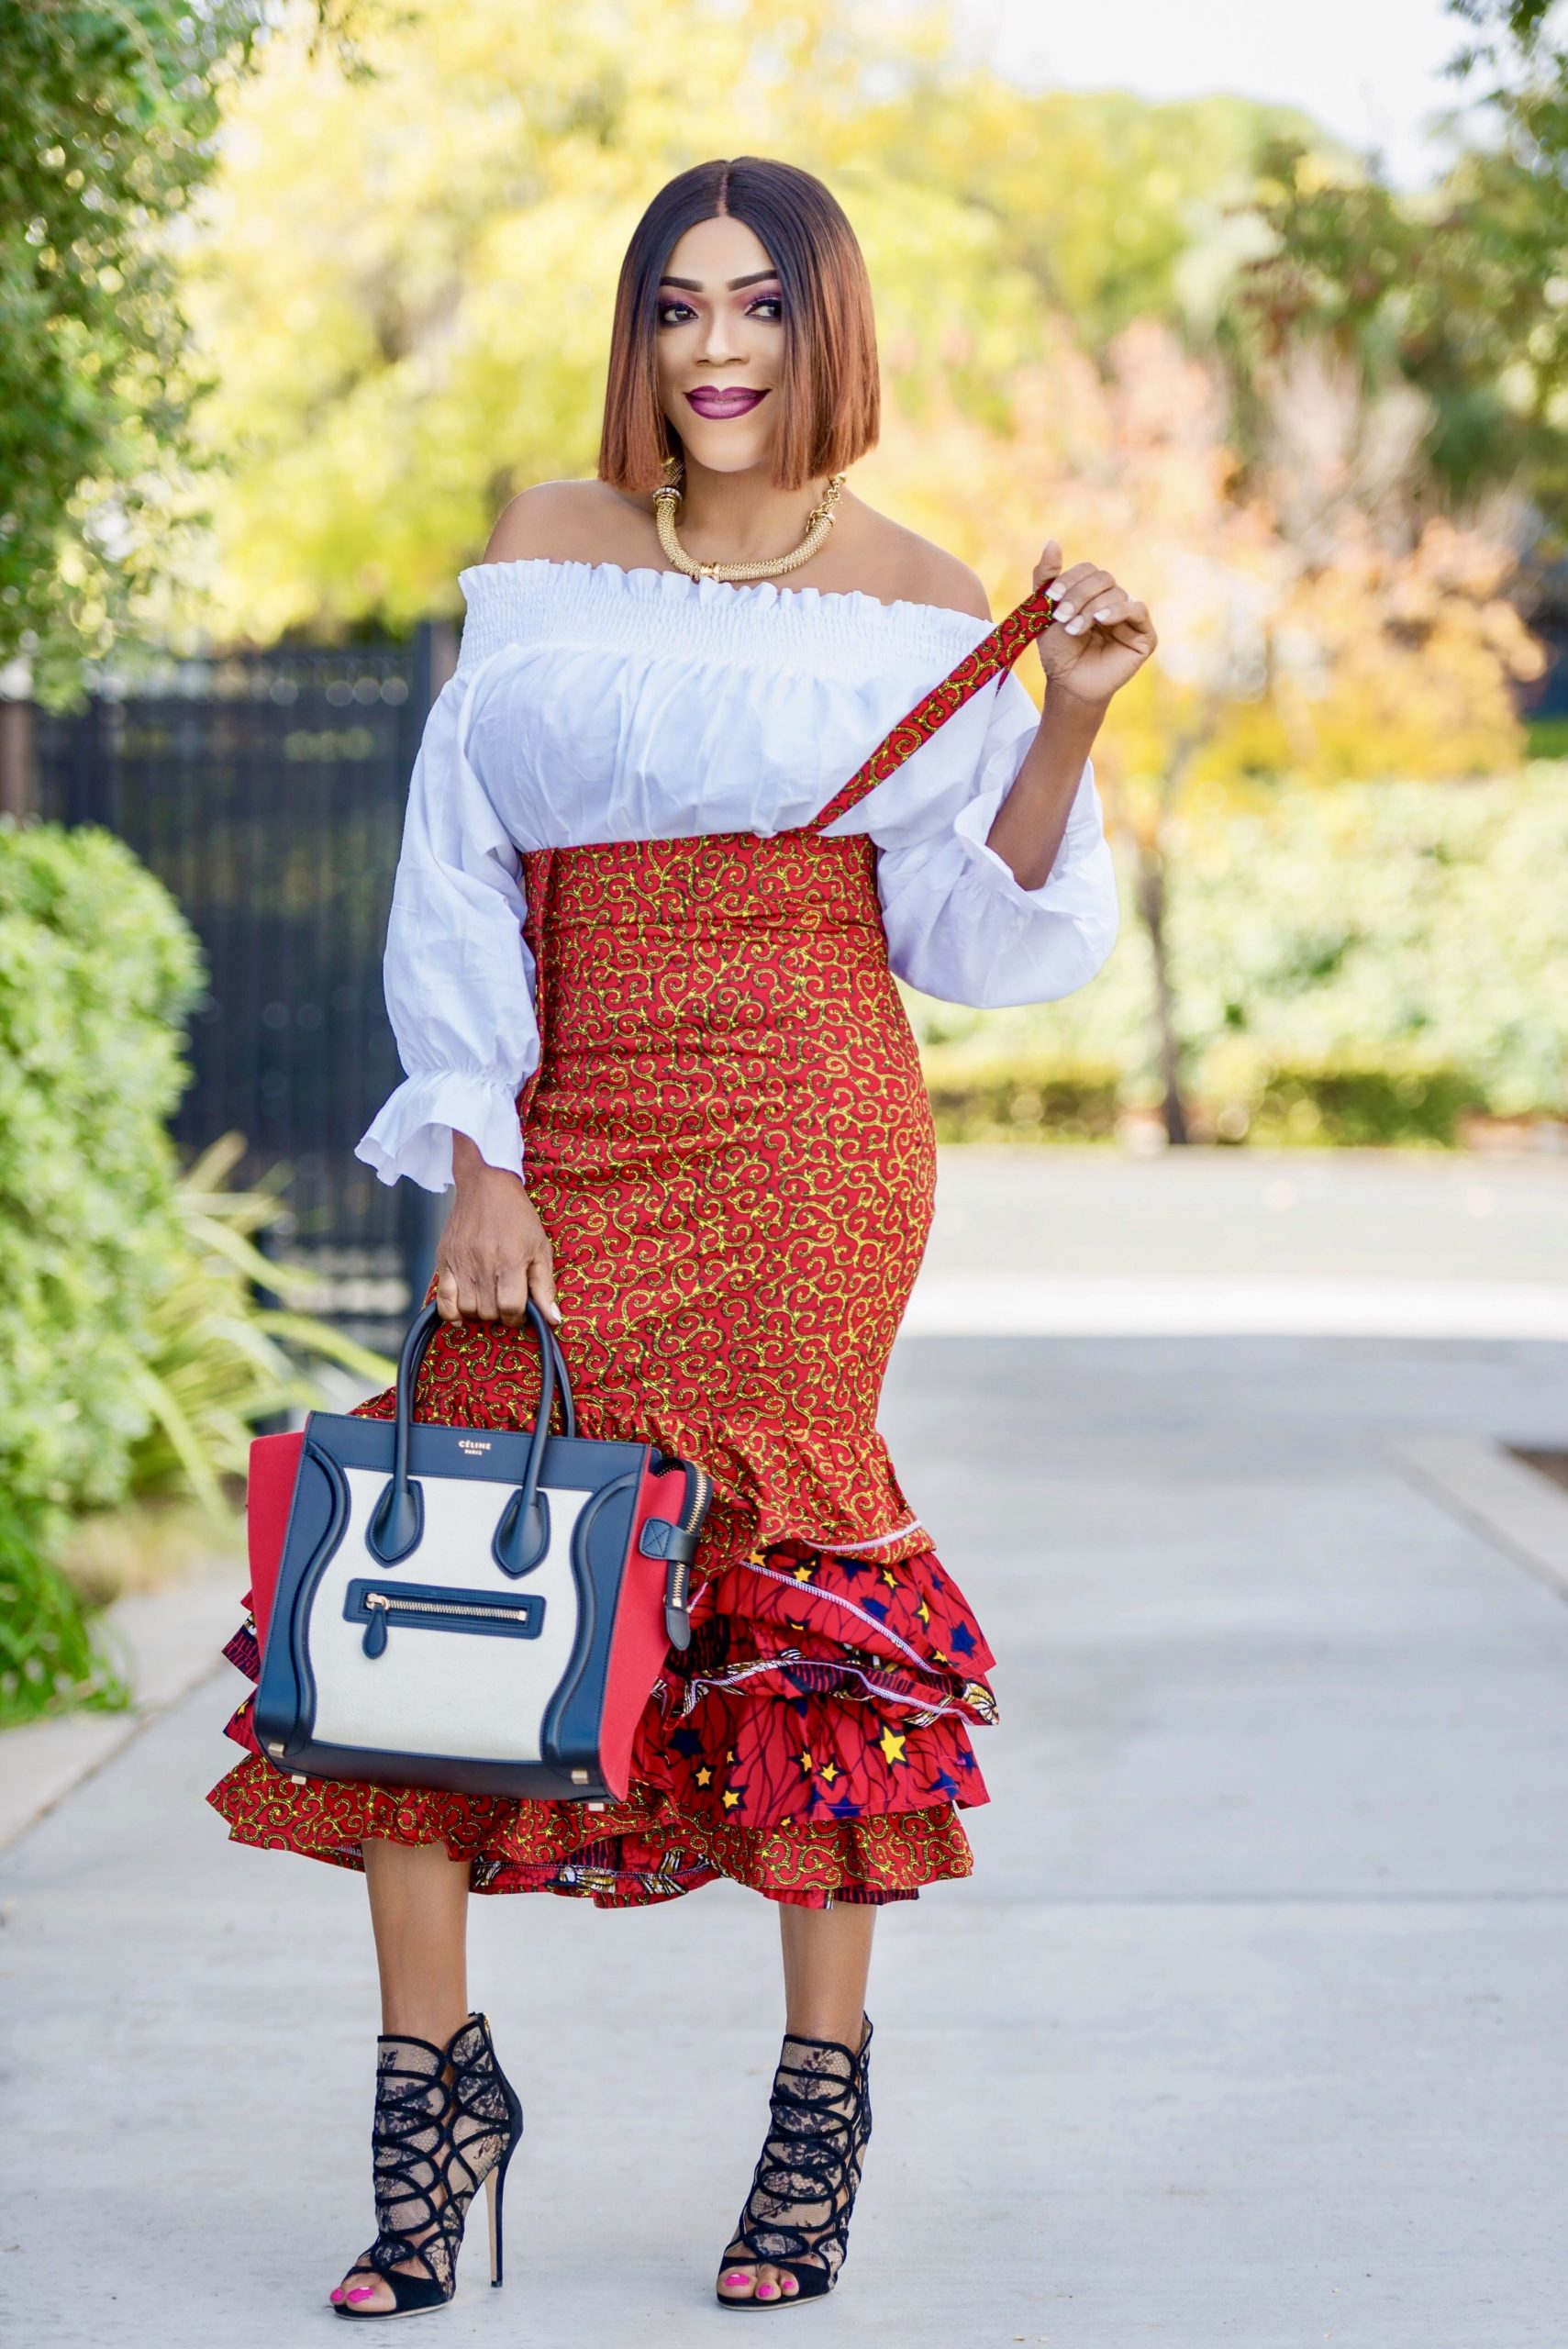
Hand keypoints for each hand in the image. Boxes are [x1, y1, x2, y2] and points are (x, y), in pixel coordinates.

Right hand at [438, 1135, 560, 1328]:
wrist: (486, 1187)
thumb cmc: (518, 1217)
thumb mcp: (540, 1248)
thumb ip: (545, 1286)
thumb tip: (552, 1319)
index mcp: (511, 1260)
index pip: (511, 1307)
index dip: (518, 1317)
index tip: (520, 1312)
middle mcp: (483, 1263)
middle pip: (489, 1312)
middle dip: (501, 1315)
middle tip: (506, 1303)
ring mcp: (461, 1262)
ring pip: (467, 1310)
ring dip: (480, 1313)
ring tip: (489, 1301)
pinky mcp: (444, 1260)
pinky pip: (443, 1300)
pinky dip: (452, 1313)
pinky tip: (463, 1312)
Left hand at [1033, 540, 1155, 706]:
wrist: (1068, 683)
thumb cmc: (1058, 651)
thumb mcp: (1045, 611)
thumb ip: (1046, 578)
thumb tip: (1051, 541)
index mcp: (1093, 592)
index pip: (1088, 570)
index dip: (1070, 580)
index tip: (1050, 598)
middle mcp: (1114, 600)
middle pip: (1103, 578)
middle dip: (1079, 595)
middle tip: (1061, 617)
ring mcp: (1130, 617)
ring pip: (1117, 593)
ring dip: (1092, 609)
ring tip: (1074, 629)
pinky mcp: (1144, 634)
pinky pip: (1137, 609)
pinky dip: (1117, 611)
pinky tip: (1101, 621)